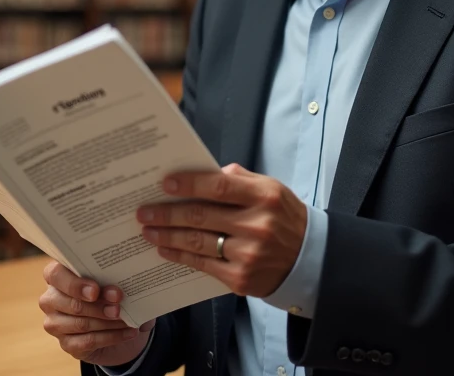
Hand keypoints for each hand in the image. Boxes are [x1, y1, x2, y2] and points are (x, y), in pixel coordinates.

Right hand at [39, 260, 154, 366]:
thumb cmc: (110, 294)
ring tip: (128, 319)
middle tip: (118, 306)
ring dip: (108, 322)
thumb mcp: (112, 282)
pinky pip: (89, 341)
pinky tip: (129, 332)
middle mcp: (51, 299)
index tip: (96, 290)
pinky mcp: (67, 344)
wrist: (116, 324)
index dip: (75, 284)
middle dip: (99, 305)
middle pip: (72, 303)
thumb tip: (128, 283)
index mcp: (58, 275)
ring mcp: (55, 324)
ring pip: (81, 323)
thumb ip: (116, 279)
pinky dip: (113, 336)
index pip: (55, 275)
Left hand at [138, 162, 307, 296]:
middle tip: (144, 211)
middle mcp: (256, 225)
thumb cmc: (283, 217)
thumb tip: (203, 174)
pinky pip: (203, 265)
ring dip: (167, 236)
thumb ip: (239, 180)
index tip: (165, 183)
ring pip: (197, 243)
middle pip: (201, 216)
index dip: (189, 184)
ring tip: (148, 230)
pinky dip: (181, 256)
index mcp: (264, 196)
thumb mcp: (271, 190)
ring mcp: (248, 254)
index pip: (218, 186)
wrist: (309, 259)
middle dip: (167, 213)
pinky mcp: (241, 278)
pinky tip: (166, 249)